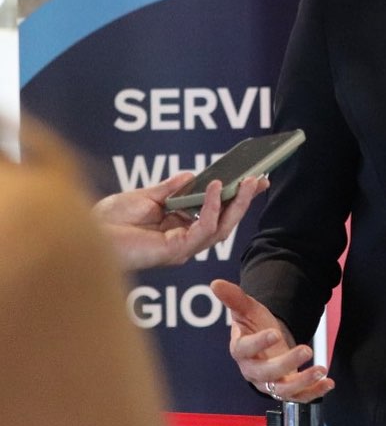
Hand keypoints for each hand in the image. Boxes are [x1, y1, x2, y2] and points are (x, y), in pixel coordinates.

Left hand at [91, 173, 266, 270]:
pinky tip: (216, 188)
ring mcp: (181, 247)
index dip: (237, 197)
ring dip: (237, 204)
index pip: (217, 211)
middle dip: (245, 200)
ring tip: (246, 181)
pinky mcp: (174, 251)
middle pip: (225, 221)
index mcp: (179, 226)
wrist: (85, 234)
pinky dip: (213, 207)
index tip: (256, 178)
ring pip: (221, 228)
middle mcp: (184, 240)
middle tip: (260, 179)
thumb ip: (171, 188)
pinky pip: (203, 229)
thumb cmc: (109, 220)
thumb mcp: (145, 196)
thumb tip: (192, 175)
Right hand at [210, 279, 333, 402]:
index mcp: (241, 350)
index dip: (258, 342)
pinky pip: (298, 396)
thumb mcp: (247, 309)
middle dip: (286, 363)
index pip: (245, 349)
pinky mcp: (285, 389)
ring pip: (282, 390)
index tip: (275, 332)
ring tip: (321, 368)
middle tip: (307, 349)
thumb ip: (234, 298)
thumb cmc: (254, 326)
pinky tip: (328, 382)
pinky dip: (313, 392)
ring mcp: (269, 383)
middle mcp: (253, 371)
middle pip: (266, 374)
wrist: (265, 344)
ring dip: (303, 382)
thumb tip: (215, 283)